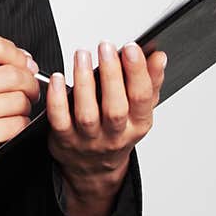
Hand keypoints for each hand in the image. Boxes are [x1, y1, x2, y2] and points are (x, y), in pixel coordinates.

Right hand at [0, 35, 40, 205]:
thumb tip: (26, 60)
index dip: (17, 55)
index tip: (24, 65)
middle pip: (13, 74)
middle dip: (29, 84)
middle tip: (28, 91)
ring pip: (19, 100)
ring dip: (24, 107)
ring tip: (13, 111)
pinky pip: (17, 123)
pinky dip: (20, 124)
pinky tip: (8, 125)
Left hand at [46, 41, 165, 215]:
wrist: (93, 168)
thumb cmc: (117, 131)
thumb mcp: (139, 110)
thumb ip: (150, 82)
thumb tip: (159, 57)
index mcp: (137, 125)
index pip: (141, 99)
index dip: (138, 73)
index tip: (132, 48)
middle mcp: (114, 135)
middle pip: (115, 108)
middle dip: (112, 75)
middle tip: (106, 47)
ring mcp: (88, 139)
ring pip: (87, 114)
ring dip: (84, 82)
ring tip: (82, 55)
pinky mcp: (64, 140)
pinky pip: (59, 120)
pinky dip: (57, 99)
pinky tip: (57, 79)